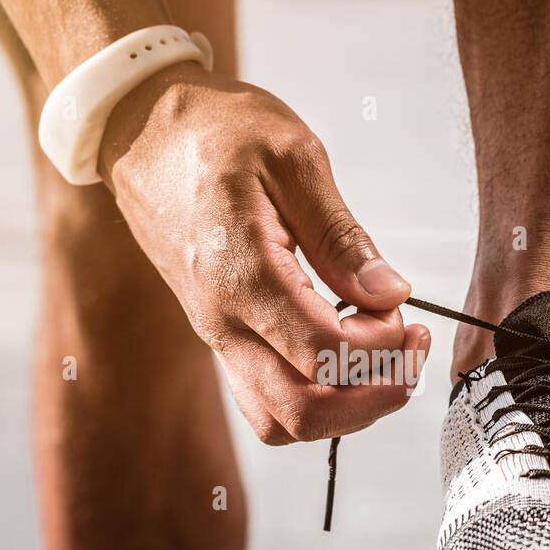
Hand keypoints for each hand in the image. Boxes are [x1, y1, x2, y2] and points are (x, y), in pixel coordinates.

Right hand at [99, 62, 429, 443]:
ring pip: (281, 420)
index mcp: (241, 275)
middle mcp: (222, 321)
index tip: (404, 313)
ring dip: (343, 406)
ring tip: (381, 354)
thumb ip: (341, 235)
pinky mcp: (219, 336)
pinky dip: (314, 394)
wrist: (141, 129)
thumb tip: (388, 293)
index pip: (324, 355)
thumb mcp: (293, 158)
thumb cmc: (212, 131)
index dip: (381, 348)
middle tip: (408, 348)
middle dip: (373, 394)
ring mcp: (216, 335)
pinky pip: (265, 397)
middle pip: (303, 412)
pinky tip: (345, 349)